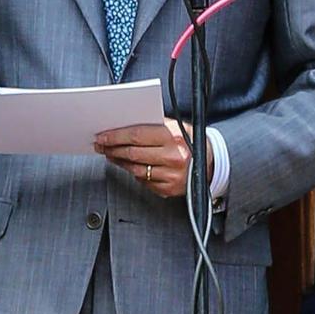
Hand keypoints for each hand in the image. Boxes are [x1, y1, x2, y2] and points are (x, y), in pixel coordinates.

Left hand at [94, 119, 211, 198]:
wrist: (213, 163)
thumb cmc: (192, 142)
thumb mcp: (178, 127)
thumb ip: (155, 125)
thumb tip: (126, 124)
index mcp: (174, 137)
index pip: (137, 135)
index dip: (116, 136)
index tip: (103, 136)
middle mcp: (173, 157)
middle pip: (133, 153)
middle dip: (113, 148)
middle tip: (102, 145)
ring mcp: (170, 175)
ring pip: (135, 169)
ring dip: (119, 161)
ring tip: (112, 154)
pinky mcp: (168, 189)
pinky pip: (144, 181)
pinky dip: (134, 172)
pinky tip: (129, 165)